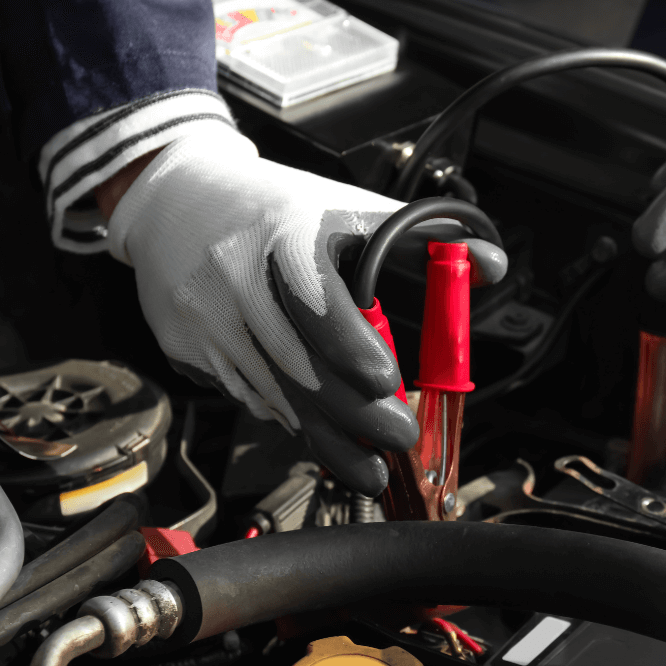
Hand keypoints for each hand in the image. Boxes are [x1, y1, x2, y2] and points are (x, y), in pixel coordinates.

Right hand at [106, 129, 505, 495]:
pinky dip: (288, 419)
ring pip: (274, 394)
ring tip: (370, 467)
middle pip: (299, 364)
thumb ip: (424, 238)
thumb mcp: (348, 207)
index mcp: (286, 234)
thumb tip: (491, 264)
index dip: (350, 343)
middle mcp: (238, 279)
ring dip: (326, 437)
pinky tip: (320, 433)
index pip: (316, 298)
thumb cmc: (276, 207)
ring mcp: (207, 318)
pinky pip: (247, 396)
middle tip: (400, 440)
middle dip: (356, 414)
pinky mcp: (187, 348)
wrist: (174, 199)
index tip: (387, 380)